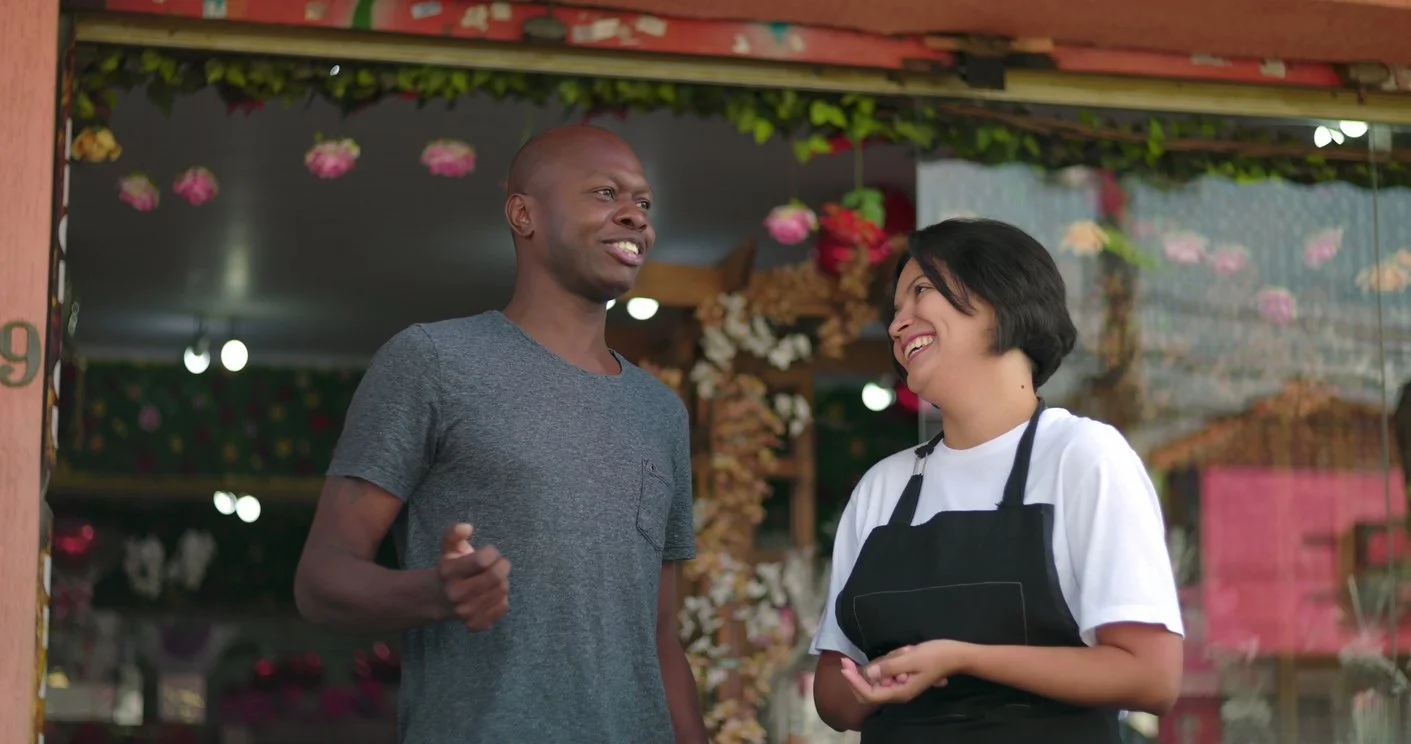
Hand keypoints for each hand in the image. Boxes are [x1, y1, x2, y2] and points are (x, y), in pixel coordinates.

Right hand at [436, 523, 510, 631]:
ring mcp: (464, 611)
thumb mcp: (449, 547)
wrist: (439, 598)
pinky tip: (492, 594)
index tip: (490, 552)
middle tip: (500, 564)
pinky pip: (503, 607)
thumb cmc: (451, 568)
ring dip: (503, 582)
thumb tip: (467, 527)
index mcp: (448, 571)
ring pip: (502, 591)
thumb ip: (455, 533)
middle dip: (503, 566)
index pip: (482, 560)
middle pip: (496, 577)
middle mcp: (455, 593)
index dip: (492, 552)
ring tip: (493, 579)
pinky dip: (502, 598)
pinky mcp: (474, 623)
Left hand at [840, 640, 969, 704]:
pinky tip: (905, 651)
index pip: (870, 694)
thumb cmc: (936, 656)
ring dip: (881, 665)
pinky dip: (889, 662)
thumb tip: (869, 673)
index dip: (854, 682)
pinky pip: (887, 672)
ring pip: (877, 680)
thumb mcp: (912, 658)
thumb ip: (890, 667)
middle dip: (857, 678)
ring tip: (904, 651)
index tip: (845, 667)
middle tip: (847, 661)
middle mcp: (898, 692)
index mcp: (900, 692)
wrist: (956, 655)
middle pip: (868, 693)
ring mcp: (900, 685)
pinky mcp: (903, 678)